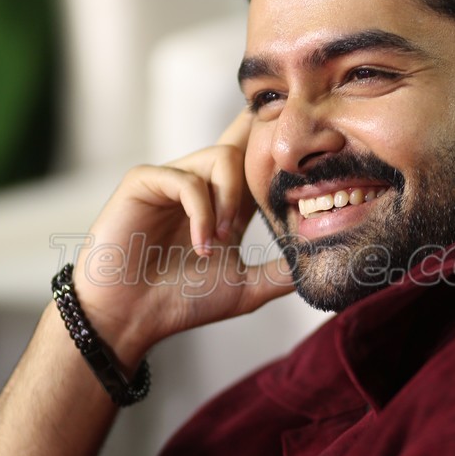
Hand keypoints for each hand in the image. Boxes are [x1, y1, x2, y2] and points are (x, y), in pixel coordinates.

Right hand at [73, 112, 292, 367]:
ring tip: (223, 239)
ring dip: (230, 199)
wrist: (131, 319)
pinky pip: (184, 179)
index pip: (255, 157)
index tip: (310, 136)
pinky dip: (201, 211)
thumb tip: (324, 265)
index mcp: (225, 200)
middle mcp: (200, 183)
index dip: (276, 144)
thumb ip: (282, 273)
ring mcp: (170, 178)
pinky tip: (202, 244)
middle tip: (264, 207)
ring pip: (219, 158)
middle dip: (261, 169)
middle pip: (244, 146)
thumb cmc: (179, 302)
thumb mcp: (246, 287)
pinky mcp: (143, 182)